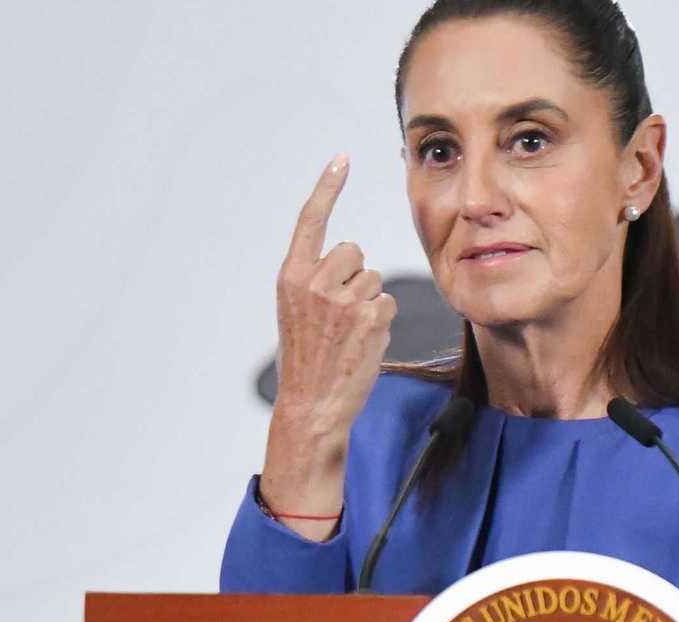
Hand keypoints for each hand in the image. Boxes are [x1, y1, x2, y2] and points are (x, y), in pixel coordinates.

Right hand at [261, 155, 396, 536]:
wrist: (312, 404)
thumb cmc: (309, 360)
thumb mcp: (298, 312)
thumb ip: (316, 280)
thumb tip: (351, 258)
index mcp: (291, 277)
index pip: (311, 221)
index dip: (327, 187)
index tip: (342, 159)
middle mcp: (314, 282)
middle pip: (354, 251)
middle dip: (354, 276)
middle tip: (338, 316)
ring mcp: (343, 298)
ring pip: (374, 278)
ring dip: (368, 302)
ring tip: (348, 335)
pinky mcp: (370, 316)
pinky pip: (388, 301)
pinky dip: (381, 320)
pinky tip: (363, 343)